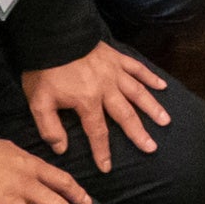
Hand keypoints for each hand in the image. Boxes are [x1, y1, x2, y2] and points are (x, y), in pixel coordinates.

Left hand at [22, 42, 172, 173]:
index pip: (97, 132)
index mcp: (87, 101)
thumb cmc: (44, 70)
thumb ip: (50, 128)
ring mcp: (115, 72)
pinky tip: (162, 86)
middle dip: (139, 134)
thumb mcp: (38, 102)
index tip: (108, 168)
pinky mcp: (117, 58)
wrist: (54, 35)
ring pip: (138, 93)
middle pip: (126, 115)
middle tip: (152, 148)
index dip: (102, 152)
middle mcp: (106, 89)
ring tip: (165, 121)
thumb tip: (62, 148)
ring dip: (152, 108)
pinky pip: (137, 69)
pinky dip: (150, 77)